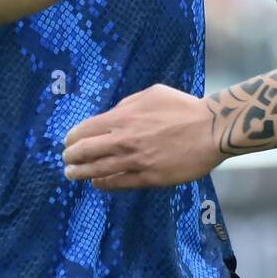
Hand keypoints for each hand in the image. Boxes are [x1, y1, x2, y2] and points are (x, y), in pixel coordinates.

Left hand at [63, 84, 221, 188]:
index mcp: (124, 118)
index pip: (86, 130)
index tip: (68, 142)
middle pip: (86, 152)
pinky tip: (97, 183)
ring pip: (98, 170)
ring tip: (72, 174)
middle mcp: (125, 141)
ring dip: (81, 173)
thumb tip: (113, 114)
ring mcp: (136, 161)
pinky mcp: (149, 178)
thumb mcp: (153, 94)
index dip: (73, 137)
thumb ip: (128, 104)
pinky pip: (119, 183)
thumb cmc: (184, 108)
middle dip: (71, 157)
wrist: (211, 129)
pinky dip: (104, 183)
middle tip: (66, 160)